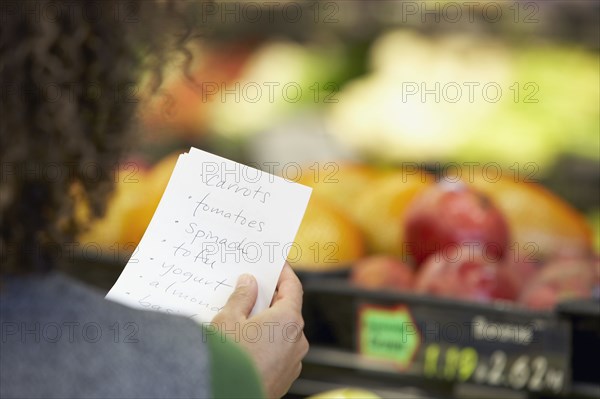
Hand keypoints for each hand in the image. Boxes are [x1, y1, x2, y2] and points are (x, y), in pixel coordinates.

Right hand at [212, 264, 308, 397]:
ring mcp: (293, 361)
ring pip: (283, 333)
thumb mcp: (228, 319)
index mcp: (289, 320)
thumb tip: (249, 283)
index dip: (284, 273)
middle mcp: (297, 340)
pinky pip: (279, 352)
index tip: (276, 265)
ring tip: (243, 319)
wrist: (229, 397)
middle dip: (270, 299)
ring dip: (268, 323)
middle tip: (252, 290)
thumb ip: (242, 297)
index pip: (293, 287)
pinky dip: (267, 343)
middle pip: (287, 310)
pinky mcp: (285, 377)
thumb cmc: (230, 359)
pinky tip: (247, 343)